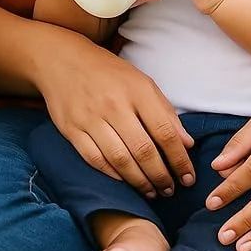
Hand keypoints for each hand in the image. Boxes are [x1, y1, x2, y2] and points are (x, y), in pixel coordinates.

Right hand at [35, 31, 195, 197]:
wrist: (62, 60)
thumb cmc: (108, 72)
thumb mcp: (141, 82)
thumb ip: (164, 112)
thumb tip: (186, 144)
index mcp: (136, 90)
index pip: (165, 132)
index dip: (179, 160)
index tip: (188, 177)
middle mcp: (114, 105)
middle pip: (143, 151)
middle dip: (161, 176)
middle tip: (170, 190)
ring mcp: (90, 118)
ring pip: (120, 160)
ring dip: (140, 181)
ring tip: (152, 191)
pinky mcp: (71, 129)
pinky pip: (95, 159)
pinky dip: (113, 175)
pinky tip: (125, 181)